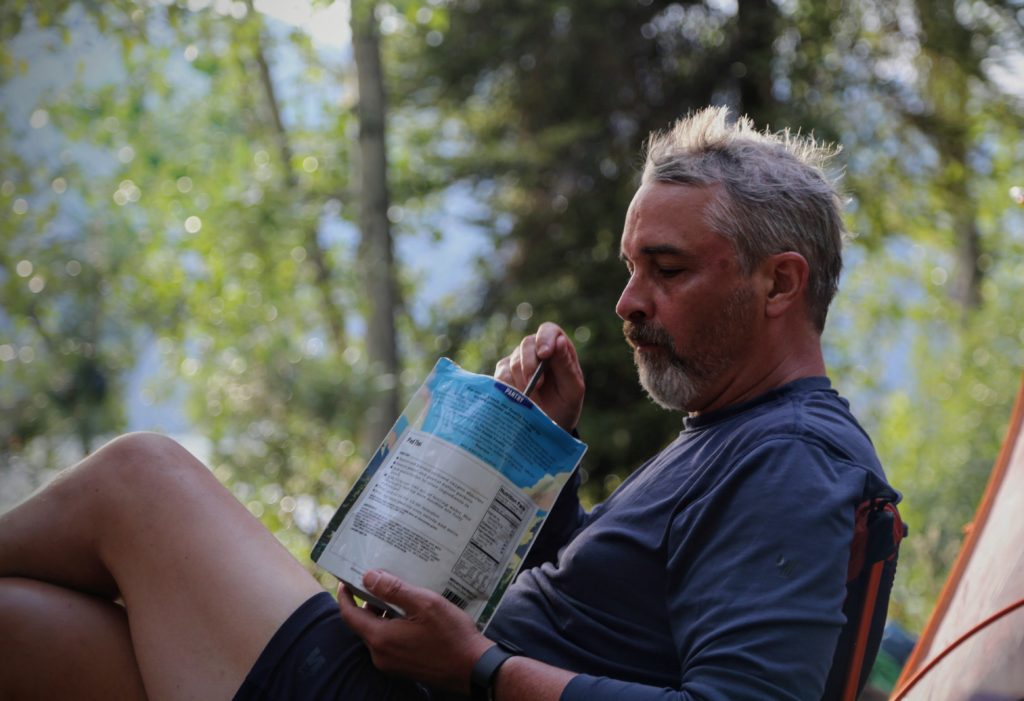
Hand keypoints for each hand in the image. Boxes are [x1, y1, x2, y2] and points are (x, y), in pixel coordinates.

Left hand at [337, 570, 492, 693]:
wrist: (474, 669)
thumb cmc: (452, 635)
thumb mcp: (425, 603)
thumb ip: (394, 590)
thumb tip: (368, 576)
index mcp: (381, 638)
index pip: (349, 615)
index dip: (345, 595)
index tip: (347, 579)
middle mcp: (380, 655)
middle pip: (362, 624)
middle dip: (367, 601)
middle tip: (379, 580)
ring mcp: (391, 664)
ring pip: (376, 633)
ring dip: (382, 614)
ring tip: (399, 594)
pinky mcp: (403, 668)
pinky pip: (388, 643)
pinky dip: (392, 626)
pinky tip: (410, 614)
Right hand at [495, 322, 584, 431]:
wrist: (546, 426)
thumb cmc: (565, 406)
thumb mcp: (572, 389)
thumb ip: (566, 366)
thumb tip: (559, 341)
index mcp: (558, 349)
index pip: (549, 330)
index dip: (545, 338)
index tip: (545, 354)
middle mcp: (537, 350)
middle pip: (527, 344)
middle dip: (531, 364)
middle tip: (536, 385)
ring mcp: (519, 361)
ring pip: (513, 361)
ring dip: (522, 380)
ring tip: (532, 399)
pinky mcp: (504, 373)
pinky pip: (501, 375)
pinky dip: (509, 388)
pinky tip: (519, 398)